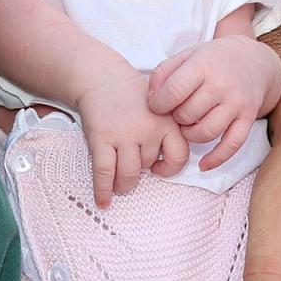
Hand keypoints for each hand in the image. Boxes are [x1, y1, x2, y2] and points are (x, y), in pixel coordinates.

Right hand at [75, 71, 188, 205]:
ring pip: (129, 175)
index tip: (159, 169)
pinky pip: (105, 173)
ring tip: (119, 185)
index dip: (170, 169)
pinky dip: (103, 191)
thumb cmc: (131, 96)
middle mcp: (148, 129)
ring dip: (123, 185)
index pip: (179, 156)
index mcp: (167, 121)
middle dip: (139, 170)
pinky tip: (103, 201)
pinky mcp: (101, 139)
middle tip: (130, 166)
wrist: (101, 78)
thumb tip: (162, 165)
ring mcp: (124, 134)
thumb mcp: (160, 107)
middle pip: (148, 166)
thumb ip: (166, 132)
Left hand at [149, 36, 280, 171]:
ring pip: (206, 133)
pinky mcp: (248, 118)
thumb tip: (151, 101)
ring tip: (188, 127)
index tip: (158, 106)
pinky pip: (232, 145)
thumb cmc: (213, 60)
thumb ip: (163, 73)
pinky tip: (203, 165)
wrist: (253, 60)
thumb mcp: (186, 56)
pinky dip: (216, 159)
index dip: (158, 104)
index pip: (173, 92)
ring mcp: (236, 103)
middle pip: (187, 115)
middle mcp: (221, 85)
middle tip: (177, 113)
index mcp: (203, 66)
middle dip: (176, 119)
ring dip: (191, 135)